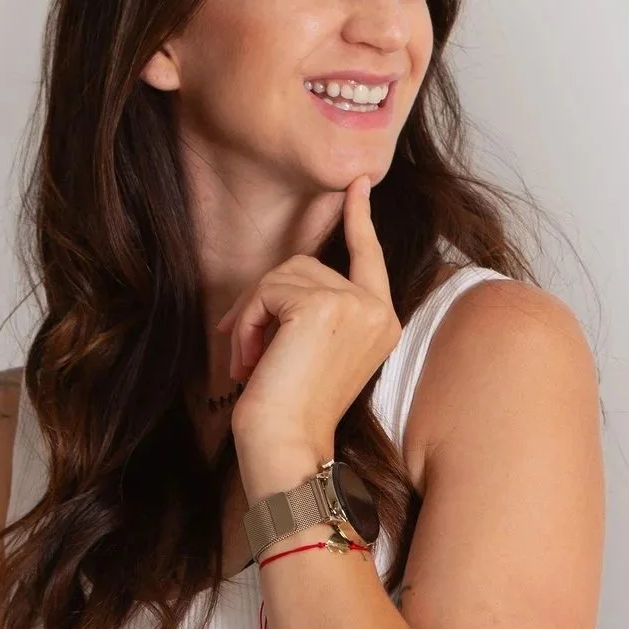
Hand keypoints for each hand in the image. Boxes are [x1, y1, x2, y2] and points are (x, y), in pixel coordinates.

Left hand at [218, 177, 401, 489]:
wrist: (288, 445)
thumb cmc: (294, 410)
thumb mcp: (317, 351)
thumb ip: (315, 310)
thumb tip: (281, 281)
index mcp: (382, 321)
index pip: (369, 255)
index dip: (359, 217)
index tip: (356, 183)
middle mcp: (377, 308)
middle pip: (305, 264)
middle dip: (265, 301)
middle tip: (247, 351)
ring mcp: (354, 303)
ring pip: (282, 275)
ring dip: (252, 315)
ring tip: (249, 361)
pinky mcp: (322, 305)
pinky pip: (268, 290)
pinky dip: (246, 321)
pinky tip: (249, 359)